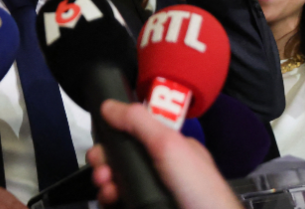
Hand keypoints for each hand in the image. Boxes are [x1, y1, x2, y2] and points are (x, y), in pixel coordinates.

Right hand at [86, 100, 241, 208]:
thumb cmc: (202, 190)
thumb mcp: (168, 145)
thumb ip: (139, 122)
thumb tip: (110, 106)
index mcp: (171, 149)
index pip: (136, 135)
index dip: (115, 139)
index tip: (101, 145)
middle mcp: (162, 171)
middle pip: (122, 162)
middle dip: (105, 164)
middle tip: (102, 170)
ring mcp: (154, 192)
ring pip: (118, 185)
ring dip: (104, 184)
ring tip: (107, 188)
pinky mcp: (146, 207)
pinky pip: (119, 203)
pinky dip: (109, 201)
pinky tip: (110, 201)